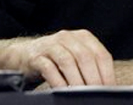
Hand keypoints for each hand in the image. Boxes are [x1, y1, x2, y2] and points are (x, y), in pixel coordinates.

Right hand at [0, 29, 114, 89]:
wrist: (23, 56)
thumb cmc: (55, 60)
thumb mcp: (75, 58)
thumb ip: (91, 67)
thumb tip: (108, 87)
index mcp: (83, 37)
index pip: (101, 55)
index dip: (107, 74)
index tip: (109, 90)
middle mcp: (68, 37)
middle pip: (85, 58)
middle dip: (93, 79)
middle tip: (95, 95)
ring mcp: (51, 45)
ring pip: (68, 62)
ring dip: (76, 82)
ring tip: (80, 96)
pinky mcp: (36, 56)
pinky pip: (49, 68)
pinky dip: (58, 82)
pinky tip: (62, 92)